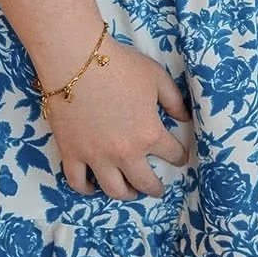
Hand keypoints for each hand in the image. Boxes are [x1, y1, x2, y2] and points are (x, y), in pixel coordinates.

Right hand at [38, 33, 191, 198]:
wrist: (78, 62)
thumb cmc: (121, 66)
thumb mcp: (156, 78)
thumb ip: (174, 100)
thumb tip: (185, 118)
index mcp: (148, 134)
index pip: (171, 153)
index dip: (179, 156)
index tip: (181, 158)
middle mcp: (124, 153)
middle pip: (143, 181)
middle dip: (154, 188)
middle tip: (158, 189)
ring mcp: (96, 157)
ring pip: (113, 190)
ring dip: (125, 194)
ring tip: (130, 192)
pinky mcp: (72, 154)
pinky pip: (79, 182)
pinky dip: (86, 189)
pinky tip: (93, 186)